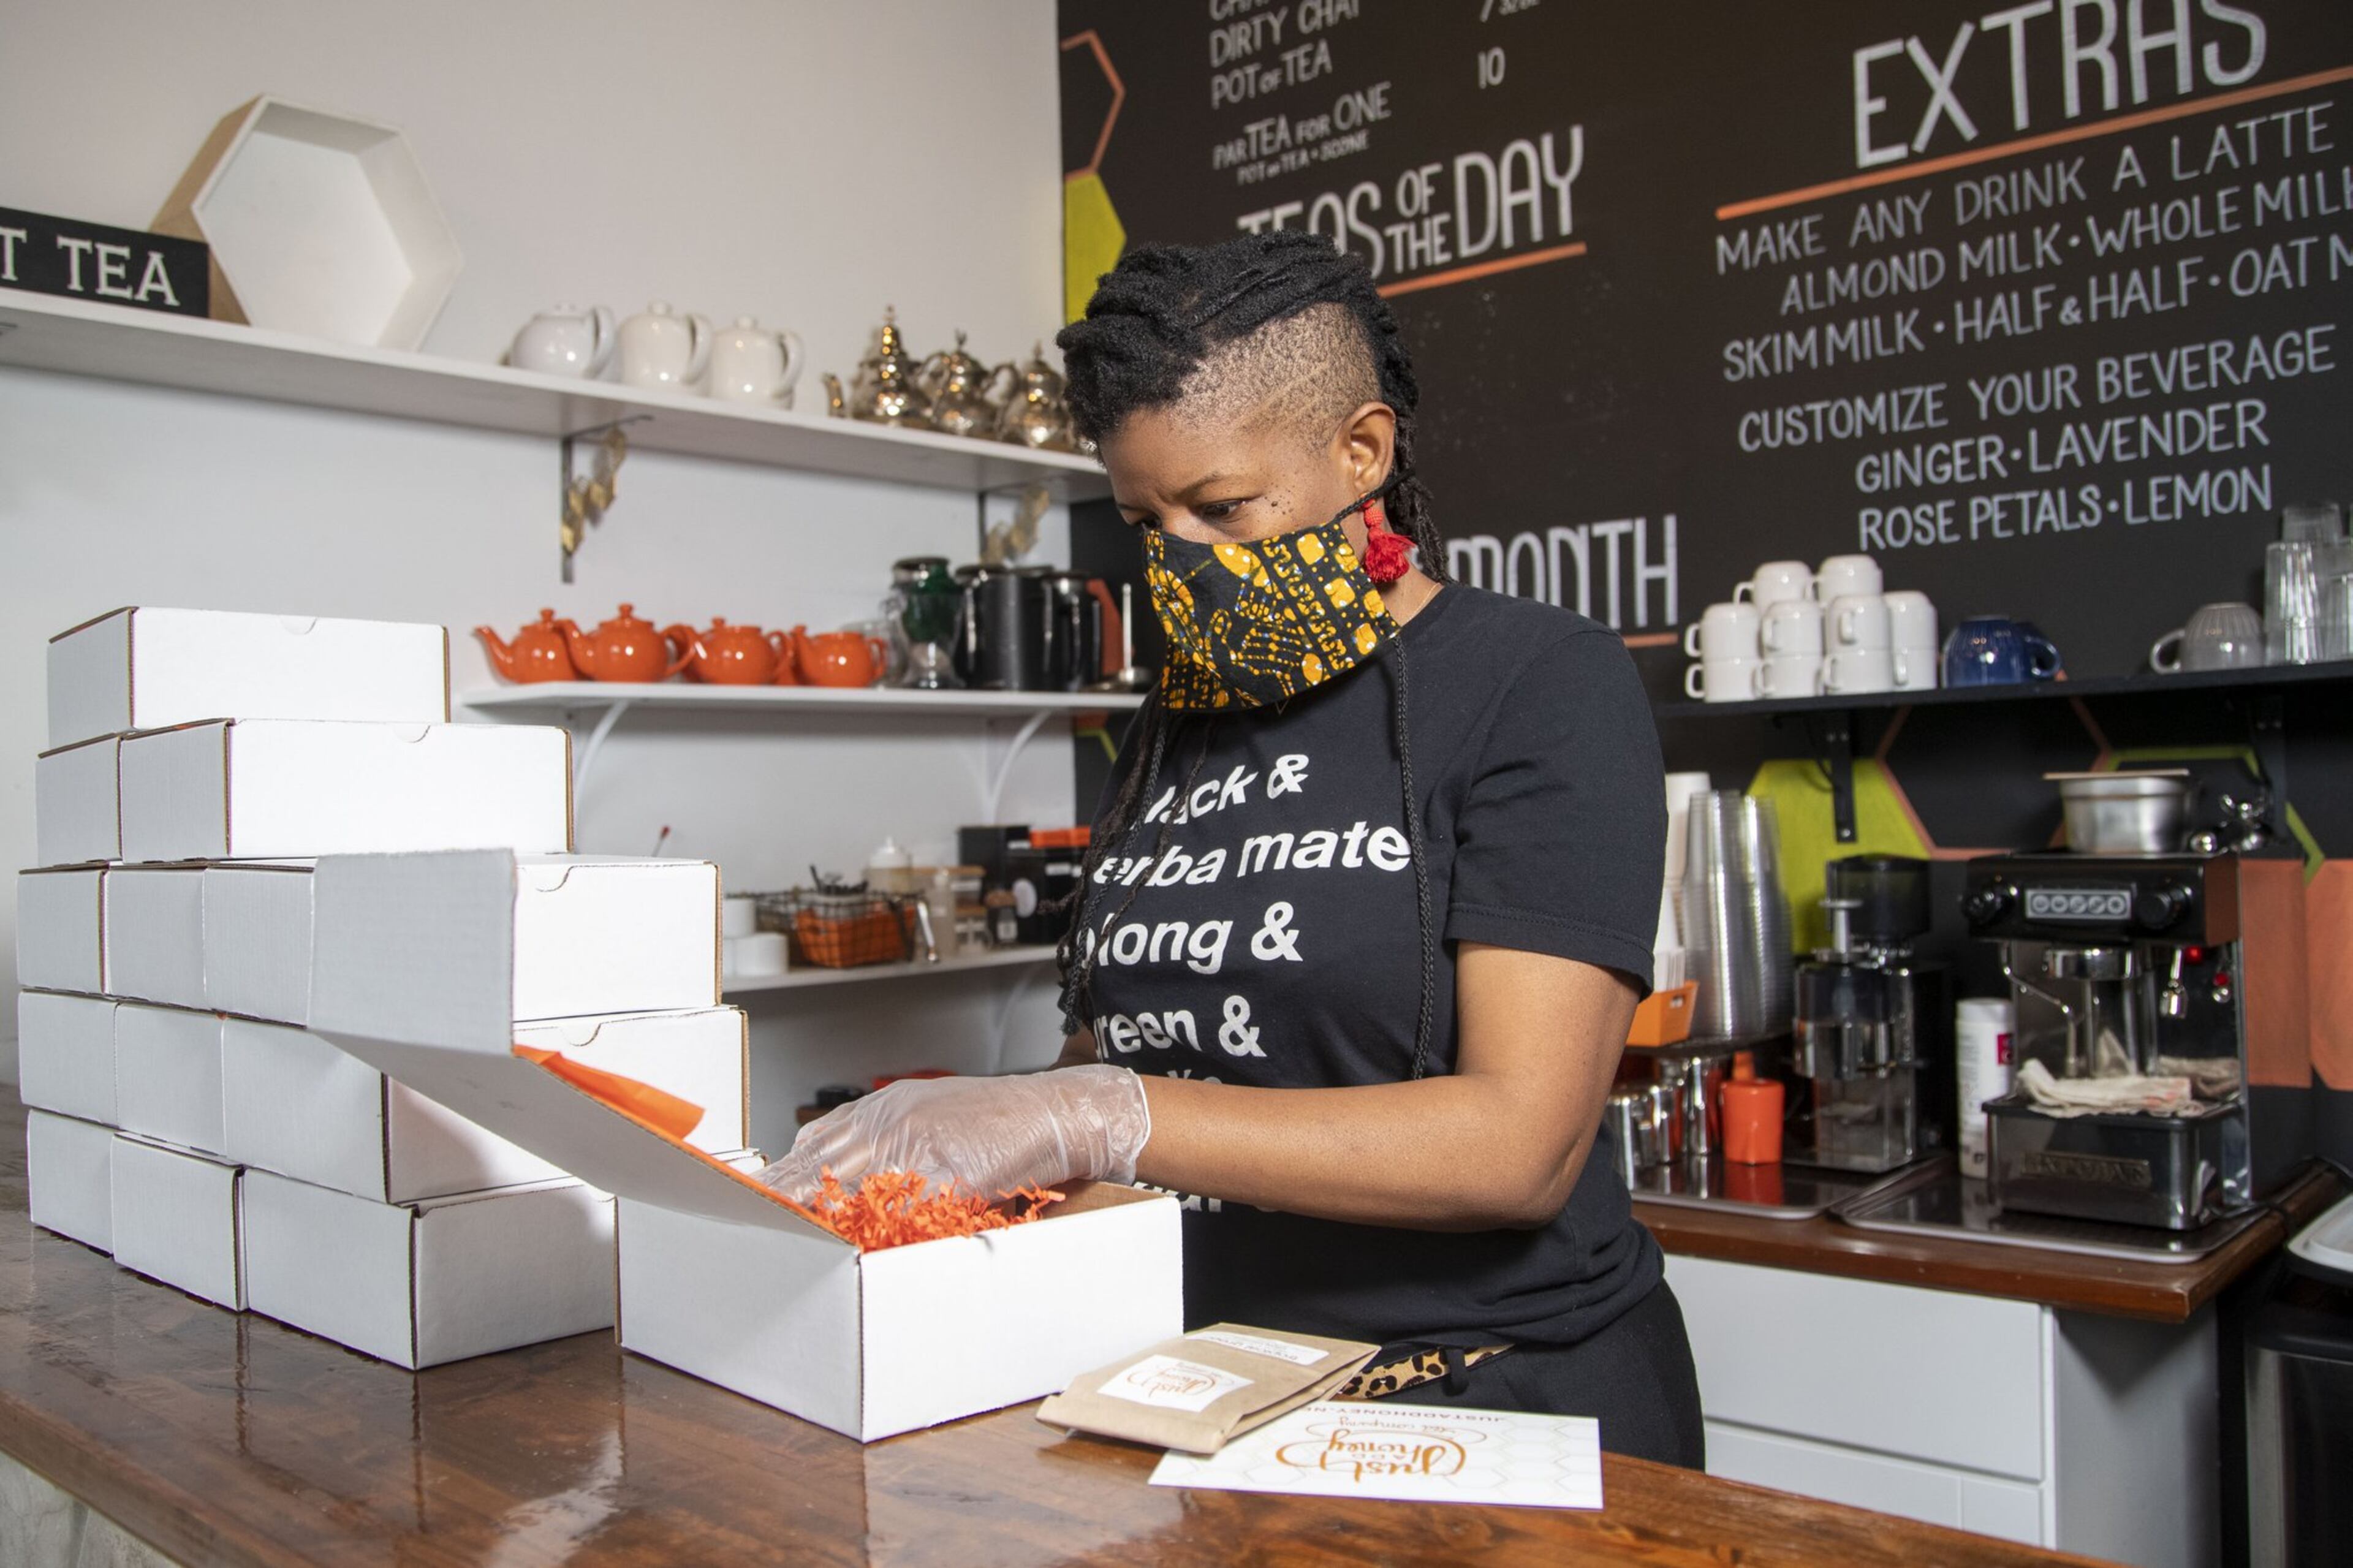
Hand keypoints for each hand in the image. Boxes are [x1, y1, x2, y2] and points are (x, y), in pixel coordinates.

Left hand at [754, 1064, 1151, 1203]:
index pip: (817, 1139)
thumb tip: (838, 1174)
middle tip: (749, 1220)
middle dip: (785, 1194)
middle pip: (821, 1160)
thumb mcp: (931, 1119)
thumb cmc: (998, 1124)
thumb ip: (886, 1142)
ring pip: (850, 1182)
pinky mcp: (945, 1166)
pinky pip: (900, 1203)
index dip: (782, 1171)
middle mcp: (893, 1116)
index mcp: (887, 1106)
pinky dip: (874, 1225)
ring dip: (818, 1215)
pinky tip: (851, 1245)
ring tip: (786, 1239)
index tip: (752, 1193)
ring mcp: (917, 1139)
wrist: (1056, 1113)